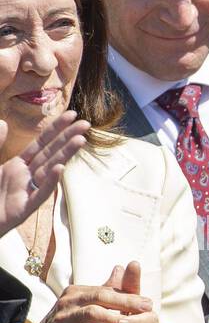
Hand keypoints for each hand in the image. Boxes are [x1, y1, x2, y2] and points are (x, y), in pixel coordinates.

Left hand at [0, 111, 88, 236]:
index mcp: (18, 165)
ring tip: (80, 140)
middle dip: (68, 138)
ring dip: (65, 155)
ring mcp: (28, 191)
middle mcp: (27, 176)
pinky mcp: (25, 208)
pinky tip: (60, 169)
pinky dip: (50, 181)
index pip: (41, 143)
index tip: (71, 115)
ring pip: (49, 170)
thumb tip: (3, 122)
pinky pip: (40, 194)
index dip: (56, 128)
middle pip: (50, 153)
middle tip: (86, 124)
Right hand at [27, 263, 155, 322]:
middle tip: (148, 309)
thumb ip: (106, 290)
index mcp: (77, 291)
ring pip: (92, 314)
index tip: (149, 303)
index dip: (128, 296)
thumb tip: (122, 267)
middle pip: (100, 296)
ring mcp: (63, 317)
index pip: (105, 289)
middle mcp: (68, 300)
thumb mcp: (86, 305)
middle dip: (126, 302)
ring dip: (116, 319)